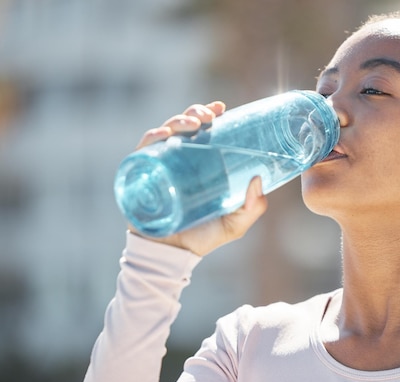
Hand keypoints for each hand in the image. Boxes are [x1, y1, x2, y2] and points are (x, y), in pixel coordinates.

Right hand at [129, 102, 267, 255]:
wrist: (173, 257)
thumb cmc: (203, 239)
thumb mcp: (234, 223)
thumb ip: (252, 206)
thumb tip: (258, 180)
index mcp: (198, 165)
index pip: (202, 131)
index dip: (208, 113)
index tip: (220, 107)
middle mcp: (178, 162)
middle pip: (182, 127)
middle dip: (193, 113)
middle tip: (208, 116)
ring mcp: (159, 168)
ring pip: (163, 134)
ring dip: (176, 121)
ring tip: (191, 123)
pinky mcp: (141, 178)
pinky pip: (142, 151)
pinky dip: (151, 139)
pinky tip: (163, 135)